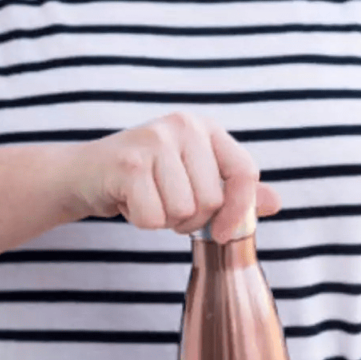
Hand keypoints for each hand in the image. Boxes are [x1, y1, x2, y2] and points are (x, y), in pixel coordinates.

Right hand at [69, 112, 280, 241]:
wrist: (84, 173)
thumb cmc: (145, 179)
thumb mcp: (194, 179)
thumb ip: (234, 191)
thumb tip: (276, 202)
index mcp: (206, 128)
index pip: (246, 172)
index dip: (240, 210)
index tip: (224, 232)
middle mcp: (183, 126)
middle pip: (212, 200)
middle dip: (190, 218)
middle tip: (166, 203)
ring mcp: (154, 141)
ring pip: (184, 211)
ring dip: (165, 221)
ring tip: (148, 200)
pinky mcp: (128, 164)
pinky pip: (154, 218)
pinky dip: (142, 222)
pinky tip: (129, 202)